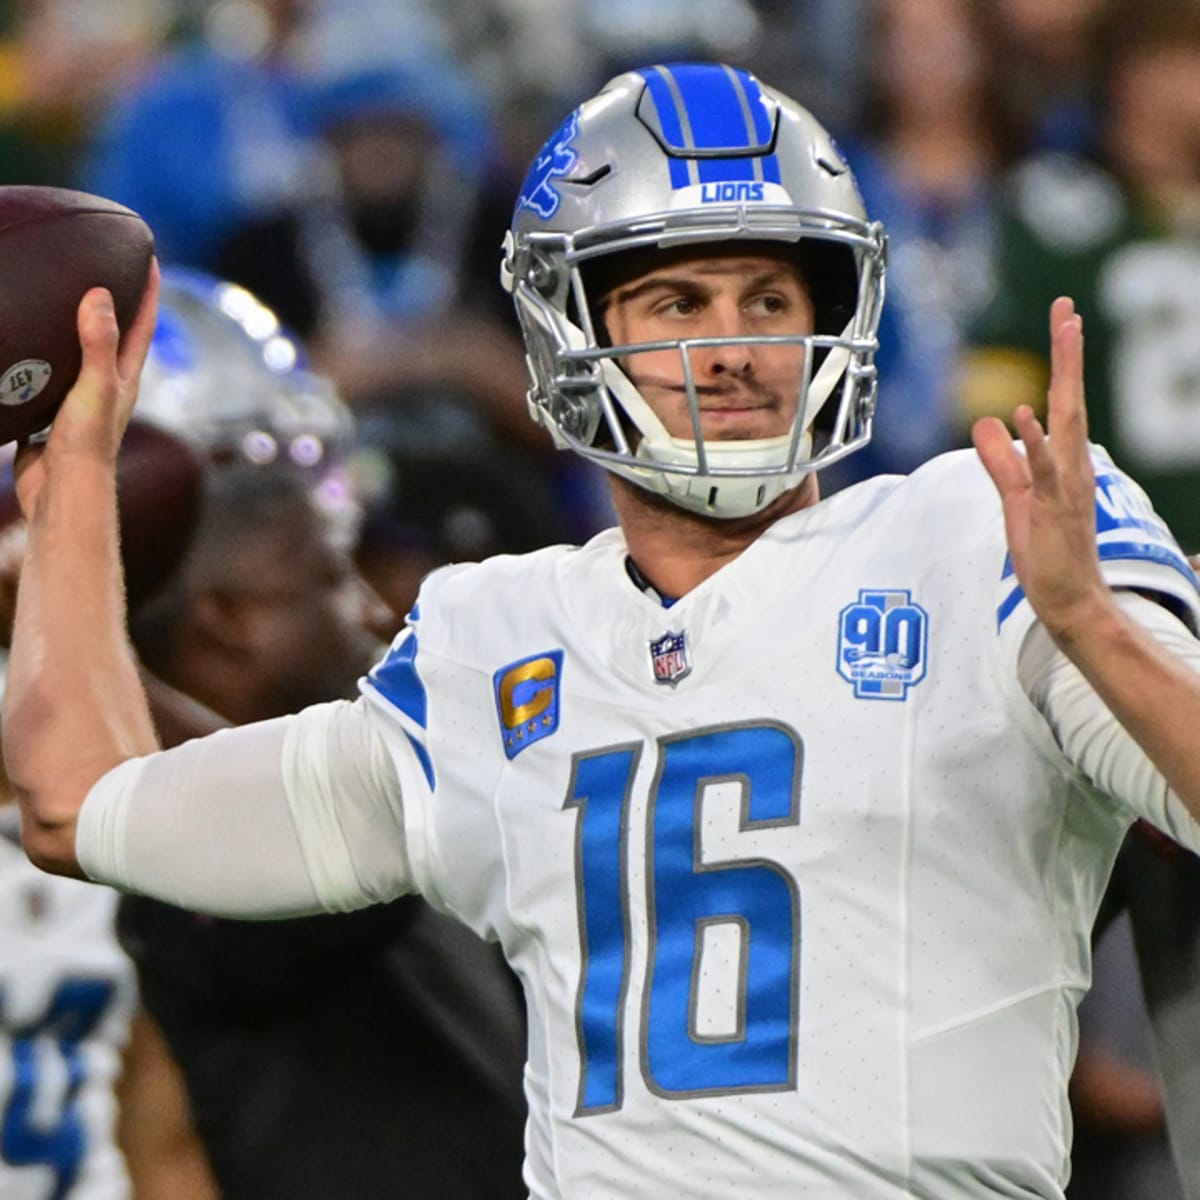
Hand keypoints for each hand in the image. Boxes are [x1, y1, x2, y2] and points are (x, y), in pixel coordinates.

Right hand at [13, 260, 159, 519]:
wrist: (60, 492)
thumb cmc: (85, 444)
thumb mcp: (94, 387)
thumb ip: (97, 344)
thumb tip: (100, 297)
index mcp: (124, 378)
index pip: (142, 325)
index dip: (147, 290)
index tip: (148, 256)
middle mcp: (106, 387)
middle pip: (111, 336)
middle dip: (109, 304)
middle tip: (100, 268)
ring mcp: (78, 401)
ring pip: (75, 355)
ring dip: (69, 329)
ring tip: (55, 299)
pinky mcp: (50, 415)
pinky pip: (42, 378)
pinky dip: (34, 359)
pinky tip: (16, 348)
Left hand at [971, 297, 1107, 641]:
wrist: (1070, 599)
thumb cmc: (1048, 551)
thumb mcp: (1016, 497)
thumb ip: (1001, 461)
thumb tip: (988, 423)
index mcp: (1066, 460)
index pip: (1062, 402)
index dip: (1062, 360)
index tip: (1063, 317)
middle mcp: (1074, 465)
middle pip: (1071, 399)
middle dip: (1068, 353)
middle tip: (1066, 309)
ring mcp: (1068, 486)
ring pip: (1068, 424)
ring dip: (1064, 379)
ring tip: (1064, 335)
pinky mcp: (1055, 509)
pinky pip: (1046, 470)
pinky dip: (1037, 441)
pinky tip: (1026, 413)